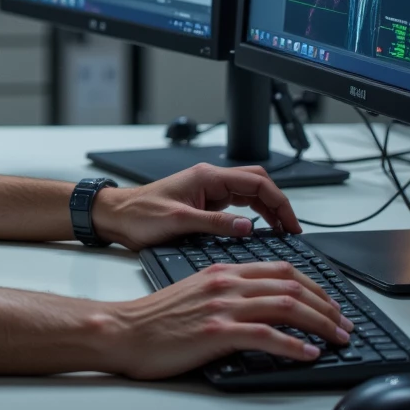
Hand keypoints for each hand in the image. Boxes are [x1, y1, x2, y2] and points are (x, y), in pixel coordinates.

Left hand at [91, 162, 300, 250]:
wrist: (116, 217)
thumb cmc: (139, 215)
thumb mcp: (179, 222)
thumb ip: (215, 223)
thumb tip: (248, 227)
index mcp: (207, 177)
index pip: (256, 181)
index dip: (279, 202)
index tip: (292, 224)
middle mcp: (210, 180)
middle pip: (257, 183)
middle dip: (279, 204)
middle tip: (293, 230)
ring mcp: (207, 191)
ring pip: (249, 193)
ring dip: (268, 210)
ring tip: (283, 232)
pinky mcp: (203, 203)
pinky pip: (237, 204)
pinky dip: (253, 215)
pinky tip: (260, 230)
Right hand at [103, 261, 352, 380]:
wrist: (124, 330)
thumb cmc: (156, 318)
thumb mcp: (196, 293)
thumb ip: (228, 292)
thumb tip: (260, 307)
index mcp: (223, 271)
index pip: (280, 269)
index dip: (313, 285)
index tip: (331, 303)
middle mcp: (226, 283)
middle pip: (290, 284)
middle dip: (325, 304)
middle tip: (345, 324)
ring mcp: (222, 306)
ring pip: (284, 306)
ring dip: (319, 323)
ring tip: (338, 338)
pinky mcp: (216, 333)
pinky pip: (265, 336)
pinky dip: (293, 345)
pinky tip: (309, 354)